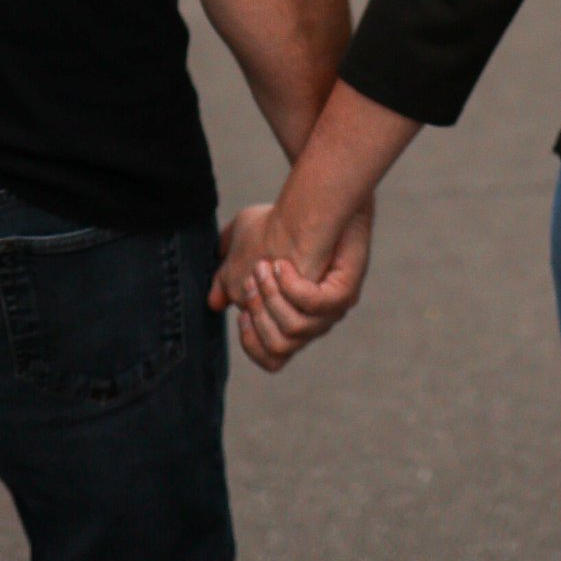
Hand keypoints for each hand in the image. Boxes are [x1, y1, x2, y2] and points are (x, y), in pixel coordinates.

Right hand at [210, 200, 371, 370]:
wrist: (317, 201)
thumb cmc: (281, 224)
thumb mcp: (244, 249)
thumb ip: (228, 277)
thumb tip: (216, 302)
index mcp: (293, 320)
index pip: (273, 359)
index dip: (252, 342)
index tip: (242, 314)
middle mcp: (315, 322)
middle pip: (280, 347)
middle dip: (260, 314)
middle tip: (253, 279)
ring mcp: (332, 310)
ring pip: (295, 329)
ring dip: (273, 298)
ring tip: (266, 267)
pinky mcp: (344, 293)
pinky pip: (315, 305)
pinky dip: (293, 287)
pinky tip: (284, 264)